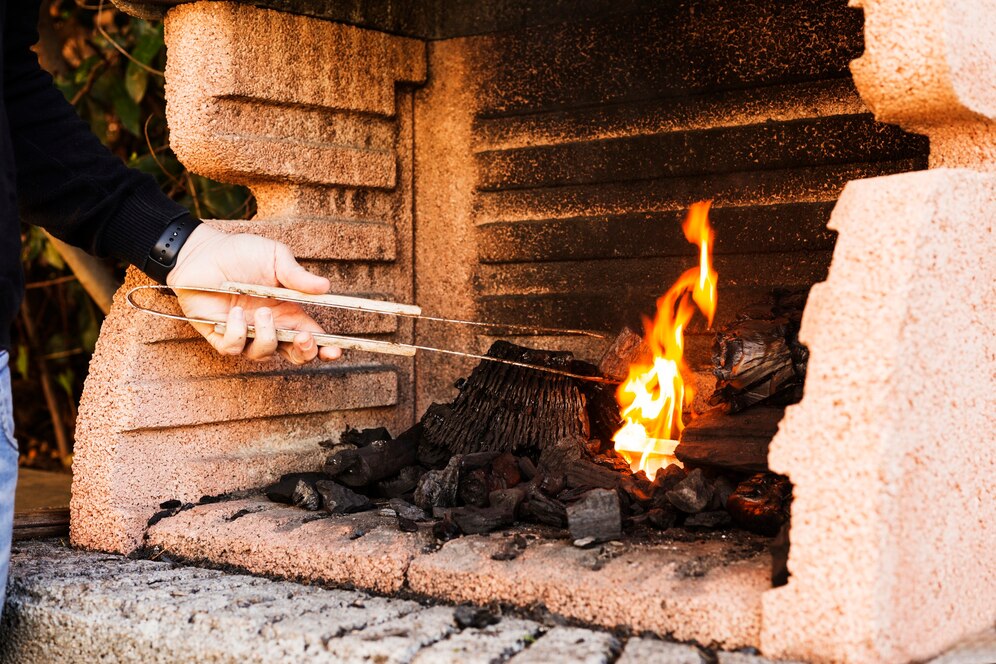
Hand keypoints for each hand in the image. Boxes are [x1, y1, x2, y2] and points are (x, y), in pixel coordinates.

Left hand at [166, 225, 341, 363]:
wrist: (201, 252)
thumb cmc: (240, 252)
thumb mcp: (275, 257)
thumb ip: (297, 276)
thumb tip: (325, 287)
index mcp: (288, 311)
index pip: (312, 336)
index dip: (326, 348)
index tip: (334, 351)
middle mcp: (269, 326)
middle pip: (294, 355)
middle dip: (304, 353)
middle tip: (302, 338)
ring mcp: (245, 333)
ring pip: (264, 354)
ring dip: (267, 337)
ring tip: (262, 312)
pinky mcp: (221, 335)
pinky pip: (234, 348)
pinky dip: (237, 333)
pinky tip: (235, 312)